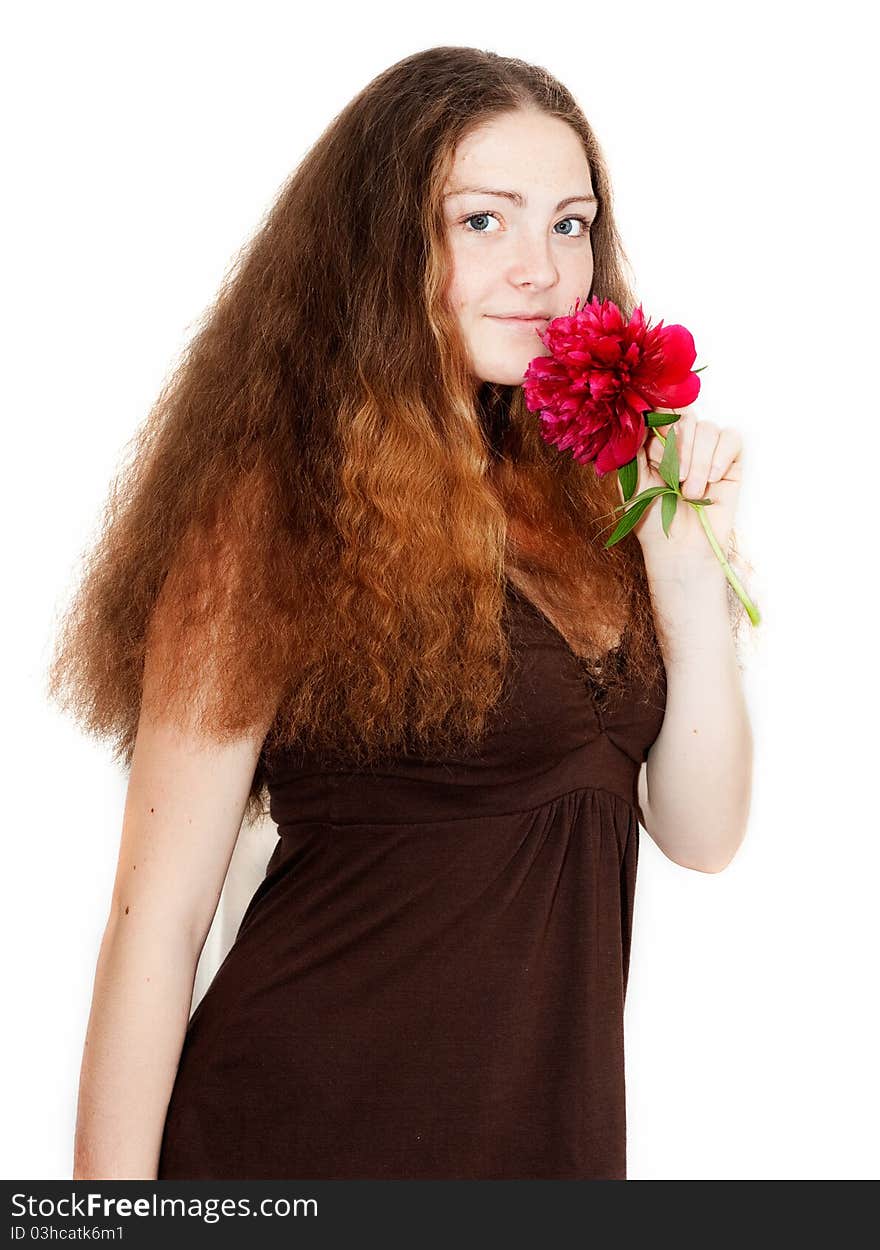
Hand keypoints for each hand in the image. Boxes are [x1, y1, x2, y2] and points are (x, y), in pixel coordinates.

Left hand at [617, 406, 743, 574]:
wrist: (681, 550)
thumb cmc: (653, 521)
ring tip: (690, 492)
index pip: (660, 411)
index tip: (655, 446)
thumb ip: (633, 450)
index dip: (658, 421)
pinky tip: (712, 480)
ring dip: (698, 461)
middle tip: (674, 479)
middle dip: (679, 447)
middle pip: (685, 415)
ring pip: (708, 428)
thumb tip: (637, 418)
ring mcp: (706, 450)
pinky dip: (720, 456)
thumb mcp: (632, 484)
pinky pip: (731, 438)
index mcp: (654, 443)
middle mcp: (682, 442)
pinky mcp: (730, 461)